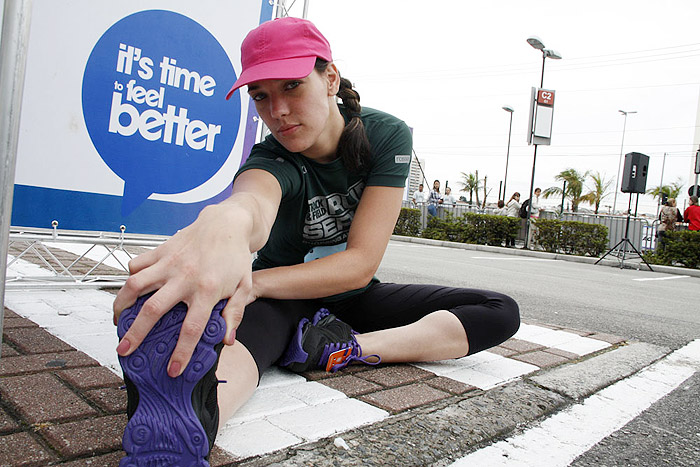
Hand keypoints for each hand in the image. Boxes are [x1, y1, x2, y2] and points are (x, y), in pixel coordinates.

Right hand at [113, 204, 256, 376]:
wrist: (227, 223)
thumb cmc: (235, 257)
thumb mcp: (244, 287)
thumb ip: (235, 313)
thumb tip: (226, 340)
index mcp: (208, 290)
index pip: (191, 328)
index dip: (181, 352)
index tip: (173, 370)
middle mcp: (185, 277)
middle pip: (153, 310)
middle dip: (136, 334)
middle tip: (124, 351)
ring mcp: (169, 263)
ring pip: (135, 285)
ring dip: (121, 305)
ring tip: (117, 321)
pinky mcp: (160, 251)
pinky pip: (137, 265)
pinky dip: (130, 278)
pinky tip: (130, 291)